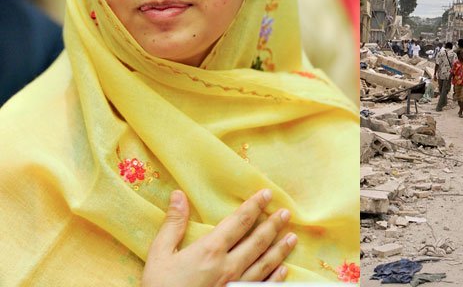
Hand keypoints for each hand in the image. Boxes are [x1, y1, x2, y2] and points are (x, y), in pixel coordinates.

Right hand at [141, 189, 295, 286]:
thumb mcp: (159, 254)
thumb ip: (173, 225)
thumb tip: (178, 195)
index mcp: (211, 250)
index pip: (239, 221)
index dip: (254, 206)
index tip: (267, 194)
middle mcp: (229, 265)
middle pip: (258, 240)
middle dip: (273, 225)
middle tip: (286, 213)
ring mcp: (236, 284)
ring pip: (265, 263)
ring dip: (280, 249)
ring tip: (292, 237)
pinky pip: (262, 285)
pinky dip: (275, 277)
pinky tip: (283, 269)